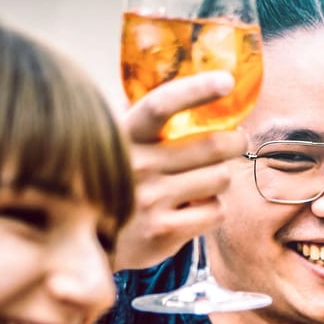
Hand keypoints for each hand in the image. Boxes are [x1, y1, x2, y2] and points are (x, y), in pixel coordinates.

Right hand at [111, 72, 244, 270]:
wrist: (86, 242)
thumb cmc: (115, 181)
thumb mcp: (116, 144)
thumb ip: (142, 119)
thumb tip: (181, 83)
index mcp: (125, 135)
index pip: (161, 105)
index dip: (196, 90)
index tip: (226, 81)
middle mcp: (137, 164)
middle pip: (212, 145)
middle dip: (235, 141)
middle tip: (236, 140)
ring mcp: (151, 199)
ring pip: (220, 178)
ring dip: (221, 177)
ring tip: (204, 180)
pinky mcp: (164, 231)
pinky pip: (216, 211)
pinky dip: (214, 209)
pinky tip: (194, 208)